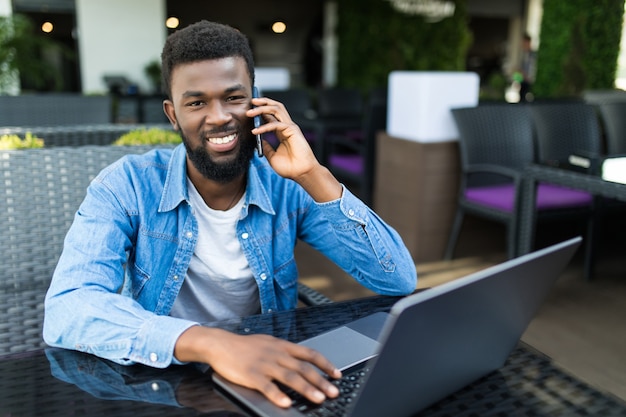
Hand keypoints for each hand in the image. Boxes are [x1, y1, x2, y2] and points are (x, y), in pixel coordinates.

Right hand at [175, 326, 341, 407]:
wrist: (221, 344)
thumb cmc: (245, 346)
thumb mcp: (269, 343)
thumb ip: (286, 352)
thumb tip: (303, 361)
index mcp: (283, 346)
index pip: (310, 354)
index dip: (325, 364)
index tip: (337, 374)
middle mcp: (277, 354)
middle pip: (304, 367)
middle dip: (321, 381)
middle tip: (333, 392)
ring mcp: (264, 364)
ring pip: (290, 376)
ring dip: (306, 389)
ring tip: (318, 399)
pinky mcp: (251, 374)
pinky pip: (267, 386)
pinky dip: (278, 395)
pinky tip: (286, 403)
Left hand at [247, 96, 318, 179]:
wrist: (301, 174)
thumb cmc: (290, 168)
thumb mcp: (272, 157)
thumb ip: (266, 147)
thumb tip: (257, 141)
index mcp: (282, 131)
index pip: (271, 115)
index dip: (261, 111)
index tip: (249, 111)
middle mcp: (287, 127)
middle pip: (275, 107)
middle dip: (263, 102)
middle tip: (251, 101)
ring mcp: (290, 127)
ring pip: (276, 110)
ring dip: (262, 108)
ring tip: (250, 111)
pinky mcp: (293, 131)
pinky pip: (276, 124)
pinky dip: (264, 127)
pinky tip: (255, 131)